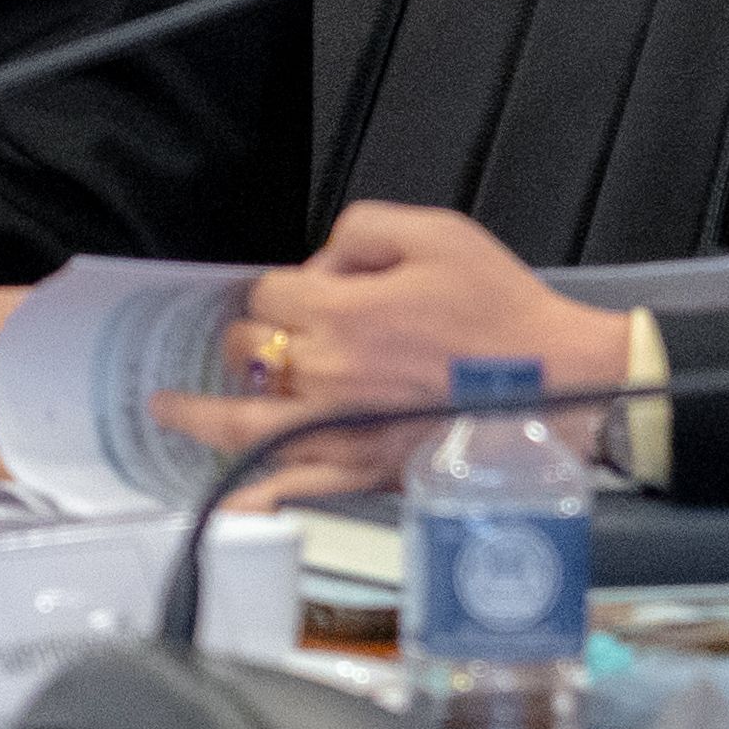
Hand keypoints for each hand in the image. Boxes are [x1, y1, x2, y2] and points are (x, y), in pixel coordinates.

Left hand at [138, 205, 634, 501]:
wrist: (558, 382)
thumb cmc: (504, 312)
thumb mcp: (438, 232)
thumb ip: (363, 230)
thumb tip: (322, 261)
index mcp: (341, 311)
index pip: (269, 293)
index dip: (283, 289)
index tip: (307, 294)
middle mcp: (326, 371)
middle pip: (247, 351)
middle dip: (249, 338)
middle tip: (263, 340)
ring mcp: (337, 426)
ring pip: (241, 421)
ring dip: (199, 413)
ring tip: (170, 409)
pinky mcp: (359, 468)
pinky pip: (291, 488)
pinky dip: (252, 498)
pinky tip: (224, 498)